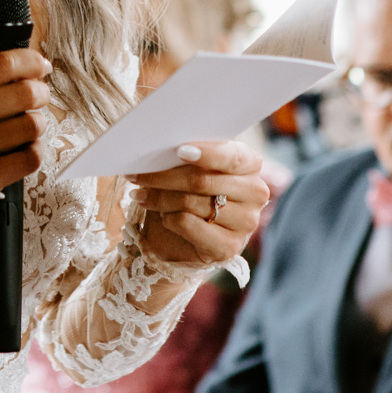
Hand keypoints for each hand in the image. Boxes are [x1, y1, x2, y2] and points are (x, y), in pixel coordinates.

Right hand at [0, 49, 51, 196]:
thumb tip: (27, 70)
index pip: (2, 64)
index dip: (30, 62)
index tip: (40, 66)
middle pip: (24, 93)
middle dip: (41, 92)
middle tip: (39, 96)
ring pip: (32, 126)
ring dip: (36, 123)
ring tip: (26, 126)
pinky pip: (30, 158)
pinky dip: (32, 151)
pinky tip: (20, 149)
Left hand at [127, 141, 268, 265]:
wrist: (185, 235)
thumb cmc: (188, 190)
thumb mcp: (190, 167)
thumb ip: (186, 154)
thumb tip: (158, 145)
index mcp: (250, 164)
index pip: (231, 156)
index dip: (206, 153)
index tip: (179, 150)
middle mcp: (255, 192)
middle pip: (202, 180)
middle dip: (163, 176)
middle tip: (136, 175)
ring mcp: (246, 222)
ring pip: (191, 202)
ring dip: (159, 198)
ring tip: (141, 195)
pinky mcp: (229, 247)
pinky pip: (188, 224)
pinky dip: (168, 218)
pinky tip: (162, 216)